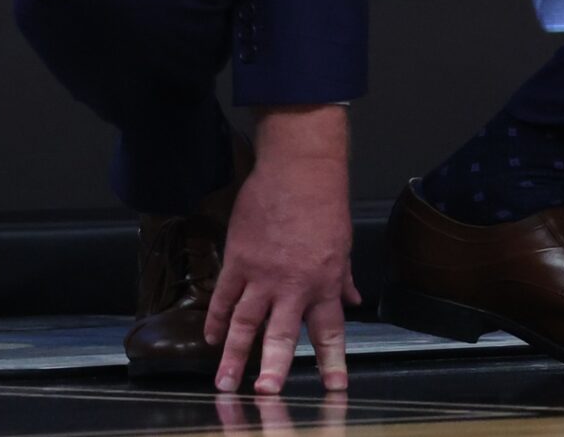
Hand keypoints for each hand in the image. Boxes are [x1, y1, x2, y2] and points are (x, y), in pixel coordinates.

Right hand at [206, 107, 357, 394]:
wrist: (300, 168)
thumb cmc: (325, 201)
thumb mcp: (343, 243)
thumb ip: (344, 278)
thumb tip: (354, 300)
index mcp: (325, 282)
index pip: (330, 331)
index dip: (333, 362)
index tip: (335, 389)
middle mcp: (294, 285)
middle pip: (281, 335)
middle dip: (273, 369)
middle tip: (265, 395)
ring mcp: (263, 274)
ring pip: (245, 323)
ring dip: (232, 355)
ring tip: (224, 382)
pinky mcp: (239, 259)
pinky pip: (224, 296)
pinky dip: (214, 318)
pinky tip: (209, 337)